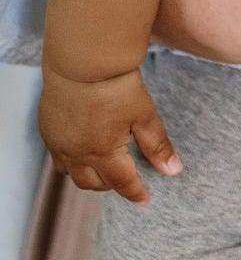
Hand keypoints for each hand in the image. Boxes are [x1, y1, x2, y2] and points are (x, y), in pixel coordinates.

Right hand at [37, 66, 181, 204]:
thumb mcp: (144, 114)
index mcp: (103, 153)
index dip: (135, 192)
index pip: (122, 182)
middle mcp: (76, 154)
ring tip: (103, 170)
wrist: (83, 60)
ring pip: (71, 174)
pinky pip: (57, 158)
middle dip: (111, 185)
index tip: (145, 199)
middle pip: (93, 182)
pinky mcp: (48, 130)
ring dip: (88, 176)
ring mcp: (59, 143)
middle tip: (126, 180)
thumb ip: (157, 145)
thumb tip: (173, 170)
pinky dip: (71, 161)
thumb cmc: (116, 85)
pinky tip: (82, 151)